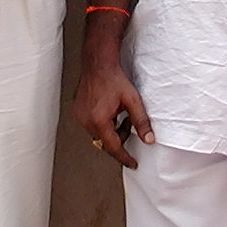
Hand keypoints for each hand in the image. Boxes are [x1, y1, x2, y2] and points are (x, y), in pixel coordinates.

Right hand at [72, 38, 153, 168]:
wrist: (98, 63)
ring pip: (98, 134)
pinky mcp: (77, 111)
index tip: (132, 163)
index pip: (113, 147)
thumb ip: (141, 121)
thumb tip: (149, 139)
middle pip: (104, 142)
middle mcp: (86, 120)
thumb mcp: (132, 100)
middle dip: (119, 138)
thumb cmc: (114, 78)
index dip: (124, 157)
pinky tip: (109, 111)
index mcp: (99, 120)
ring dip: (110, 131)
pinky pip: (91, 125)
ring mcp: (79, 116)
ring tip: (119, 114)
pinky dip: (102, 124)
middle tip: (129, 123)